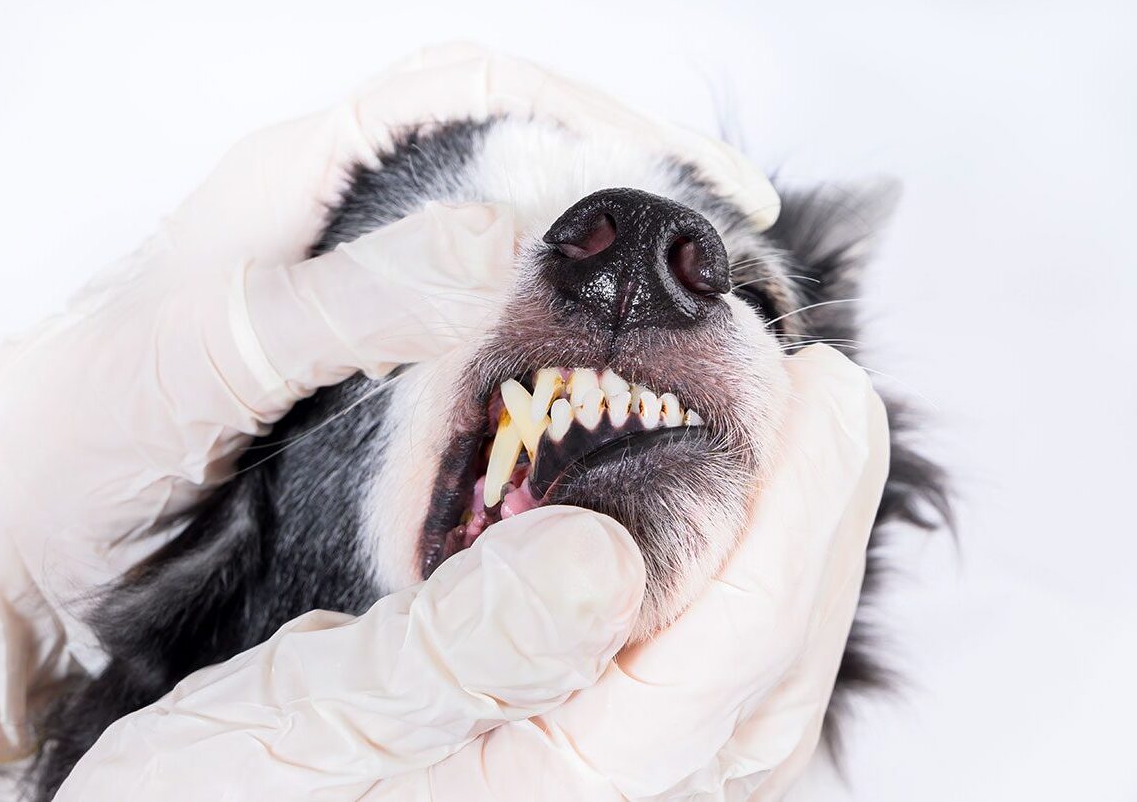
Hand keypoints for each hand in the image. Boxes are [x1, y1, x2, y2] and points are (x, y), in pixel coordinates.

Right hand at [55, 345, 887, 800]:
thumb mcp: (316, 720)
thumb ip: (463, 652)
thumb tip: (603, 558)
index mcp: (559, 788)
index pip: (729, 652)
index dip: (795, 514)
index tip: (824, 391)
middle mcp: (608, 797)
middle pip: (771, 664)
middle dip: (823, 519)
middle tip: (836, 393)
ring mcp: (602, 781)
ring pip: (754, 674)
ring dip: (799, 551)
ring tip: (811, 438)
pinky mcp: (578, 755)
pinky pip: (705, 672)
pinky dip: (743, 583)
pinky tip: (735, 521)